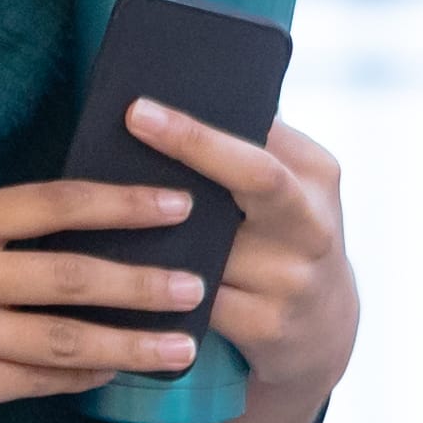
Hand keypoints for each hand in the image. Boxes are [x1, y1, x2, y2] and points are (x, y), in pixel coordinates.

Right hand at [0, 180, 216, 422]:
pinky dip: (84, 379)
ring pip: (67, 337)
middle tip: (201, 284)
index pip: (52, 204)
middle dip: (146, 280)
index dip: (121, 202)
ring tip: (182, 344)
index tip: (178, 202)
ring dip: (133, 342)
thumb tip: (84, 244)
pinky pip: (38, 381)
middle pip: (73, 273)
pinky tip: (118, 375)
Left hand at [135, 98, 355, 406]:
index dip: (202, 126)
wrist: (324, 326)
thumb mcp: (290, 187)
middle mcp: (312, 224)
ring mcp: (292, 278)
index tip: (141, 107)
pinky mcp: (268, 325)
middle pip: (256, 177)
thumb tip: (175, 95)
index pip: (261, 140)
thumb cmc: (283, 235)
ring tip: (97, 207)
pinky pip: (196, 303)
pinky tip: (110, 274)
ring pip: (211, 248)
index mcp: (315, 177)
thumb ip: (252, 147)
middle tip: (134, 118)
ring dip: (155, 230)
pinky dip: (155, 289)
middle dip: (196, 145)